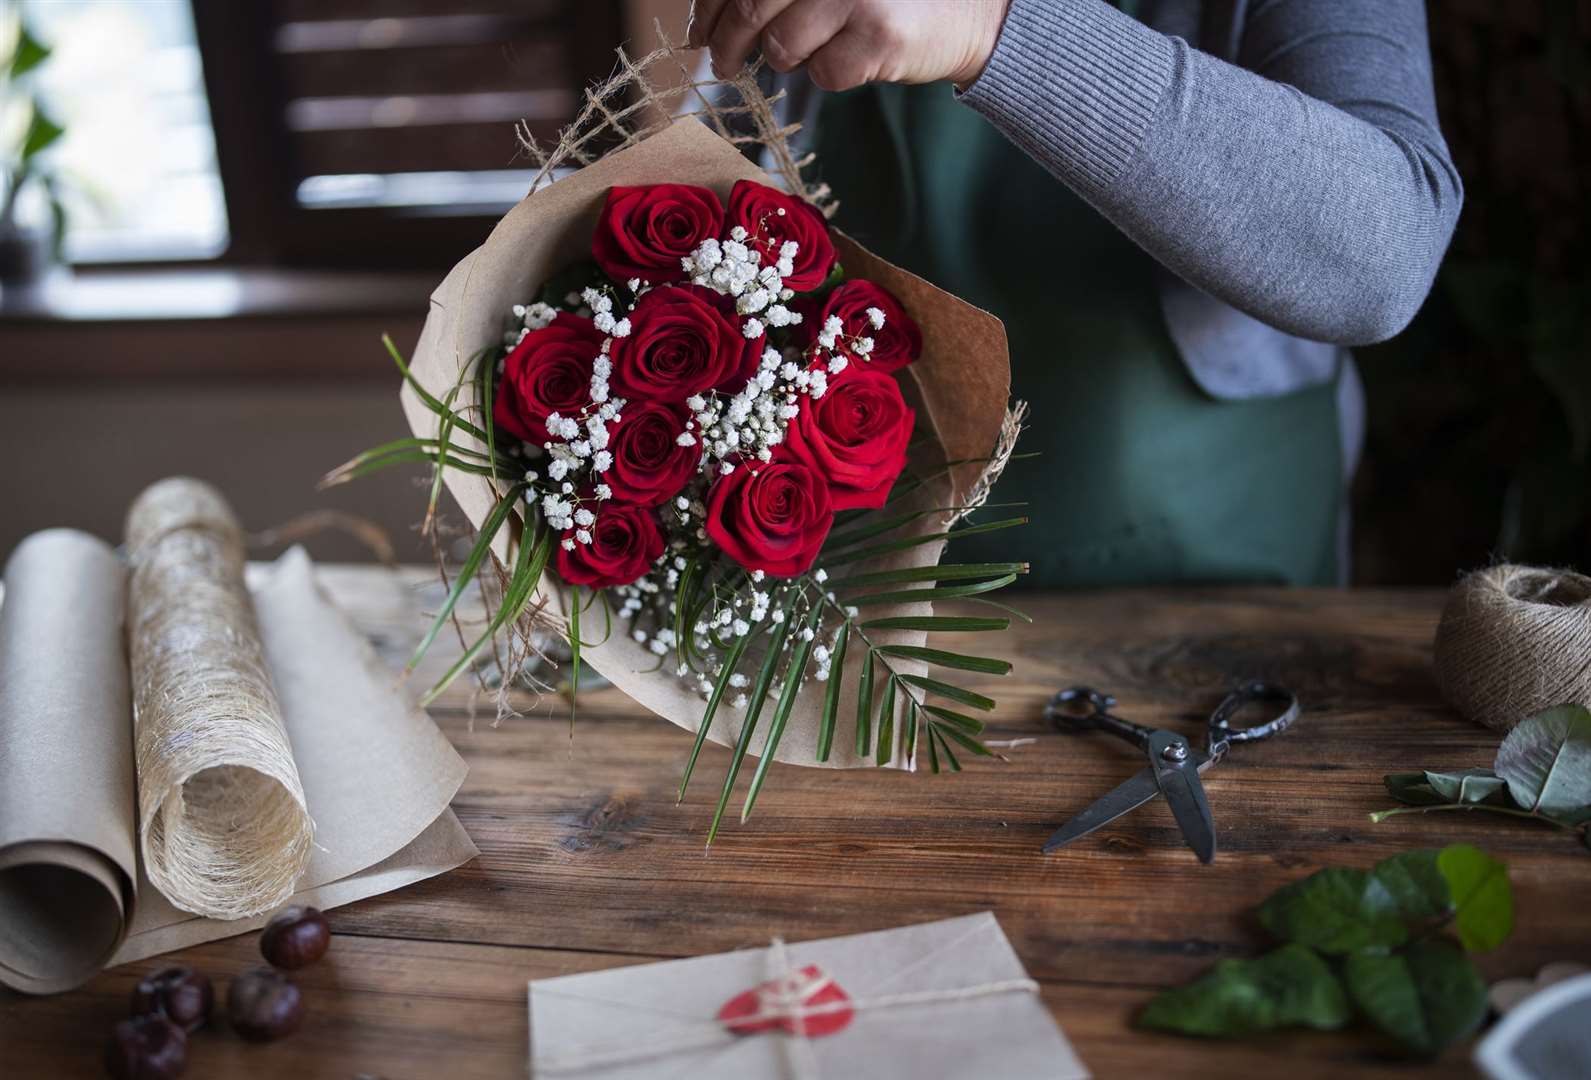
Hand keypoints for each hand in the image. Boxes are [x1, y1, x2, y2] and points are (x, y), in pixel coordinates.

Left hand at [687, 0, 1011, 91]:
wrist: (975, 8)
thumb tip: (710, 15)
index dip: (711, 4)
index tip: (700, 28)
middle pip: (751, 5)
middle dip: (727, 43)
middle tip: (722, 62)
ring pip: (783, 47)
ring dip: (787, 57)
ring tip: (811, 48)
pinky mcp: (879, 37)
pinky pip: (823, 74)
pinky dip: (830, 74)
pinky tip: (853, 57)